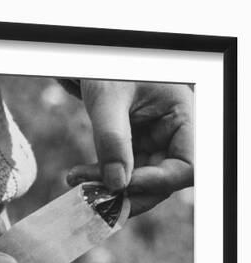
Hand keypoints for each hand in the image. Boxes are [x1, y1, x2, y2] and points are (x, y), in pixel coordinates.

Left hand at [67, 80, 193, 215]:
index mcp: (181, 116)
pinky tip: (78, 176)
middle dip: (128, 191)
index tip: (122, 185)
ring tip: (77, 181)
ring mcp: (153, 144)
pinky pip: (123, 175)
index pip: (187, 166)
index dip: (158, 182)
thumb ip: (112, 140)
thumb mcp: (107, 99)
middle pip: (163, 182)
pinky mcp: (133, 150)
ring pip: (140, 183)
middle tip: (93, 194)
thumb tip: (116, 184)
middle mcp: (172, 135)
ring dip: (109, 189)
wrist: (91, 65)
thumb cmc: (105, 71)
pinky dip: (102, 180)